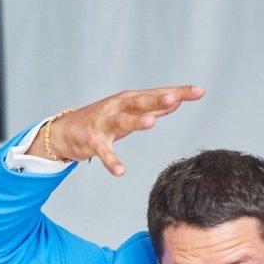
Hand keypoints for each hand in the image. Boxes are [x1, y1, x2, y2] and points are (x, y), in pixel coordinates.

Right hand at [27, 85, 205, 175]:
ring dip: (136, 122)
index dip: (178, 93)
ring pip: (122, 121)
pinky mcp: (92, 140)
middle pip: (140, 102)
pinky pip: (104, 152)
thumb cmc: (101, 120)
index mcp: (130, 100)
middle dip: (157, 100)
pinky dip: (111, 161)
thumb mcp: (129, 112)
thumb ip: (152, 108)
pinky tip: (120, 172)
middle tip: (174, 98)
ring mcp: (104, 123)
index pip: (158, 94)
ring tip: (151, 123)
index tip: (199, 91)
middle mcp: (117, 107)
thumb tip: (176, 101)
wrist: (65, 131)